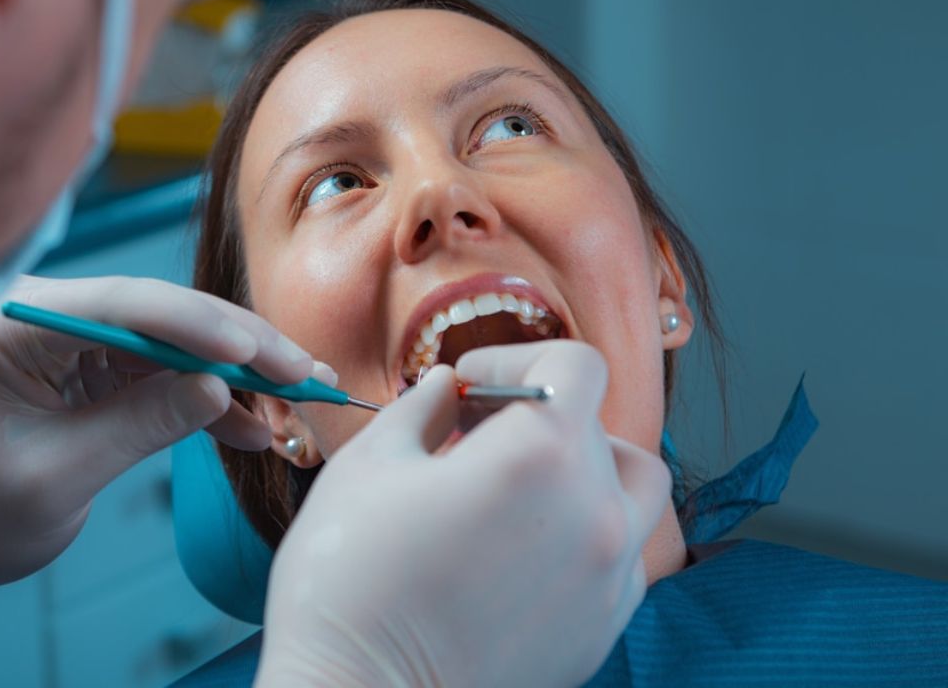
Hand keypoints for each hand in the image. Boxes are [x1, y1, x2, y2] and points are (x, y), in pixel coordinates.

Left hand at [0, 275, 314, 622]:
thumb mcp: (51, 478)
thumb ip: (135, 427)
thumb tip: (216, 389)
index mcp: (20, 325)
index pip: (122, 304)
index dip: (197, 326)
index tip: (254, 355)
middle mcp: (54, 317)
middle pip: (164, 316)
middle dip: (239, 346)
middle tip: (306, 372)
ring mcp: (79, 343)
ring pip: (177, 344)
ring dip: (239, 373)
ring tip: (303, 396)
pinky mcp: (97, 373)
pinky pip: (166, 377)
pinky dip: (210, 402)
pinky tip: (254, 427)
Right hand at [256, 342, 670, 687]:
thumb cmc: (350, 581)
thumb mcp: (371, 463)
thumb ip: (425, 407)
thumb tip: (450, 388)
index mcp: (541, 455)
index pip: (575, 364)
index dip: (516, 355)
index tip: (468, 385)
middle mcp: (597, 511)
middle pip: (598, 422)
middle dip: (533, 411)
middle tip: (468, 435)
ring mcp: (610, 578)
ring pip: (634, 485)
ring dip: (585, 464)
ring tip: (517, 484)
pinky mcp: (603, 629)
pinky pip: (622, 551)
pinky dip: (587, 527)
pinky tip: (521, 544)